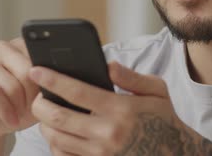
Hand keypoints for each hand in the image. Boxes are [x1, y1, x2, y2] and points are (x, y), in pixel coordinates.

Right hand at [0, 38, 39, 145]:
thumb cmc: (14, 108)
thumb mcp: (37, 100)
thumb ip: (48, 87)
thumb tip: (57, 83)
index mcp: (20, 47)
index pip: (39, 55)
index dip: (46, 80)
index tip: (47, 97)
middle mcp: (1, 49)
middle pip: (26, 69)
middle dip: (32, 95)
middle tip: (32, 110)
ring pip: (9, 81)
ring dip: (18, 105)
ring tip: (20, 117)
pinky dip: (4, 109)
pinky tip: (10, 120)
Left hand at [30, 61, 211, 155]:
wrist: (174, 153)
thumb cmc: (163, 119)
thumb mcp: (156, 90)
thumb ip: (131, 77)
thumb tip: (108, 65)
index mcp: (120, 109)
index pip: (77, 92)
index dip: (53, 80)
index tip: (37, 70)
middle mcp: (108, 133)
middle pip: (58, 118)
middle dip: (40, 104)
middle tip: (38, 96)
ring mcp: (101, 153)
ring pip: (57, 138)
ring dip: (45, 124)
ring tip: (47, 113)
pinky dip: (55, 144)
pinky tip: (59, 133)